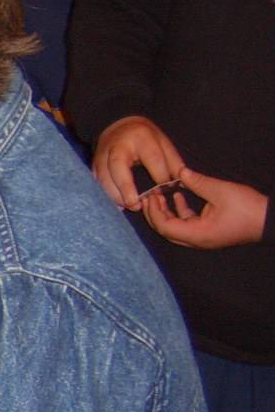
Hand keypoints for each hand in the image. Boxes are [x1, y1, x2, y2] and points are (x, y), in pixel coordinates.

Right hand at [91, 115, 182, 209]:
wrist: (118, 126)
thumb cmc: (144, 137)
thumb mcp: (162, 142)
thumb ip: (173, 163)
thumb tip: (180, 184)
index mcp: (141, 137)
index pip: (152, 158)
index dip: (159, 175)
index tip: (164, 189)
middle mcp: (118, 145)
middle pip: (118, 166)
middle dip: (126, 188)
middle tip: (135, 205)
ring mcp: (102, 155)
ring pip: (103, 177)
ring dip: (114, 195)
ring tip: (127, 206)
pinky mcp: (94, 165)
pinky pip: (96, 182)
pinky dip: (105, 195)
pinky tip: (116, 204)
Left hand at [141, 166, 267, 248]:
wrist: (270, 219)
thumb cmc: (249, 208)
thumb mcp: (221, 191)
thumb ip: (198, 182)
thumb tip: (180, 171)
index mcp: (197, 234)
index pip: (165, 227)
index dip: (154, 212)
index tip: (150, 196)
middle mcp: (196, 240)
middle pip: (165, 230)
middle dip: (154, 214)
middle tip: (148, 196)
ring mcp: (202, 238)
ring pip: (174, 228)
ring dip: (165, 212)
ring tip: (159, 195)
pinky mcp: (208, 233)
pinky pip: (186, 224)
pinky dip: (179, 212)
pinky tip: (177, 197)